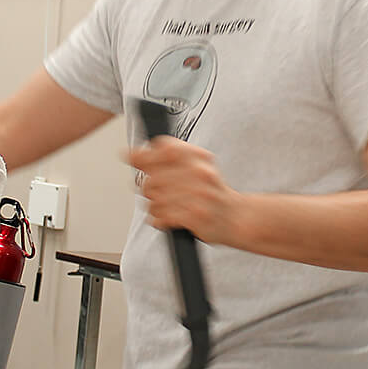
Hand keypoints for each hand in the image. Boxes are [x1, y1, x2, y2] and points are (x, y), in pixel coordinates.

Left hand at [125, 136, 240, 243]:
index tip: (131, 157)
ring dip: (155, 206)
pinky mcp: (194, 216)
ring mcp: (197, 195)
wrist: (237, 217)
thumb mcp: (195, 165)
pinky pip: (161, 216)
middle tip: (159, 193)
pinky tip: (168, 218)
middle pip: (152, 179)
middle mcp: (198, 173)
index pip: (162, 149)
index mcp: (197, 157)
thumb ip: (165, 157)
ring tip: (168, 207)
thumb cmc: (211, 192)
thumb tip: (130, 154)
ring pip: (154, 200)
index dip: (142, 154)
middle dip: (149, 189)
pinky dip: (160, 219)